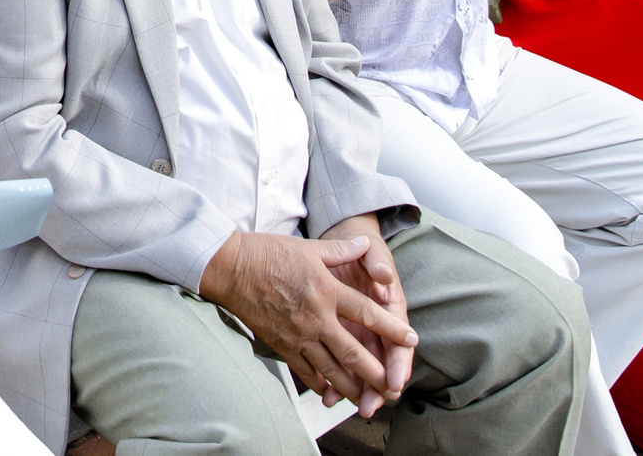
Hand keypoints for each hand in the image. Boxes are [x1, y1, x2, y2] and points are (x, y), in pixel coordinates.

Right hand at [198, 227, 417, 417]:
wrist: (231, 268)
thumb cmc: (268, 253)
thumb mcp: (309, 248)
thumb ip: (341, 250)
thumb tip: (365, 243)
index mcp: (327, 290)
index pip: (367, 313)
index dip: (392, 328)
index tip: (412, 339)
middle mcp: (316, 317)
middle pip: (353, 352)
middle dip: (376, 372)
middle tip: (392, 386)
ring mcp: (298, 334)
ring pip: (331, 368)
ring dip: (351, 385)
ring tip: (366, 398)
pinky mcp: (282, 344)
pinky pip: (305, 369)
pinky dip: (320, 383)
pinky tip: (329, 390)